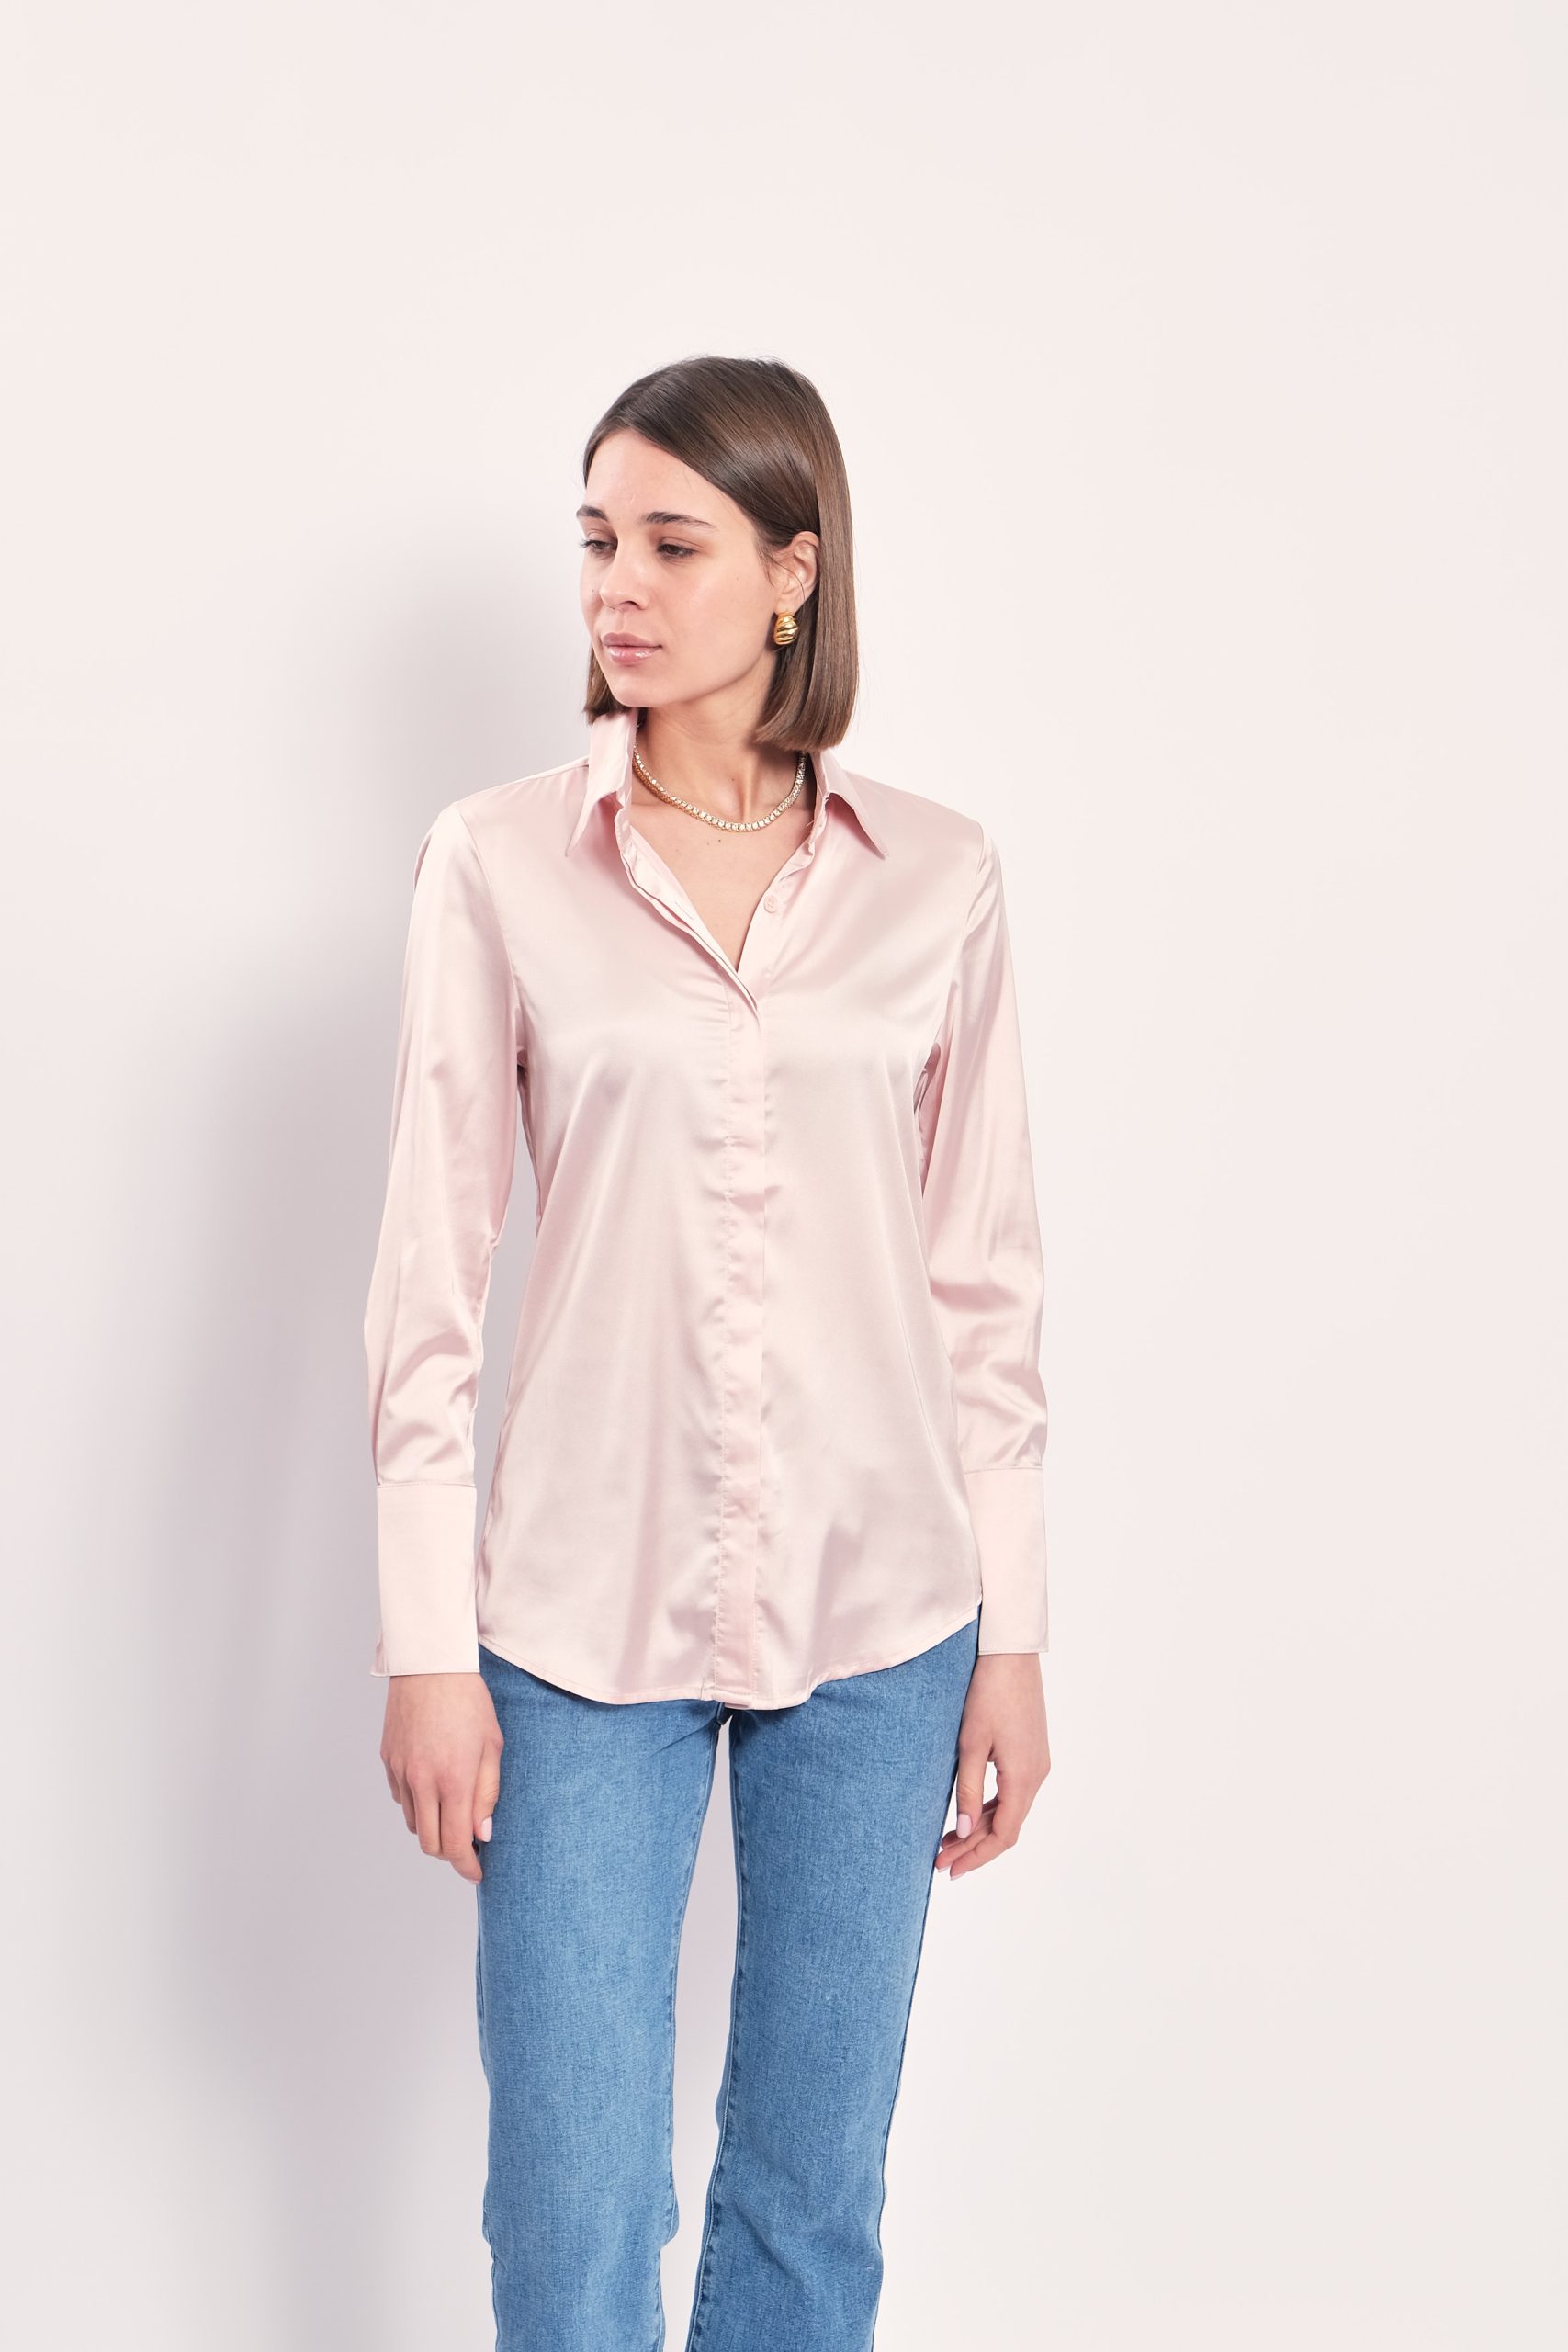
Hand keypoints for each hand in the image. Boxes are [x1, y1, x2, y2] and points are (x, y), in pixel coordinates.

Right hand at [380, 1672, 504, 1883]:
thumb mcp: (492, 1745)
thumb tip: (482, 1834)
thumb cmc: (469, 1701)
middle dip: (450, 1853)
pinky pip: (402, 1799)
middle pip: (430, 1844)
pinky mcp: (388, 1761)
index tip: (477, 1872)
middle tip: (468, 1844)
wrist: (430, 1664)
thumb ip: (487, 1793)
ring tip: (453, 1811)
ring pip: (414, 1823)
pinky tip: (433, 1787)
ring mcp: (400, 1772)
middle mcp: (421, 1781)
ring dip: (434, 1828)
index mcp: (452, 1779)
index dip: (467, 1866)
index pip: (455, 1844)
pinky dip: (418, 1805)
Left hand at [934, 1651, 1049, 1880]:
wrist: (1010, 1652)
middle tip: (940, 1861)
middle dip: (973, 1847)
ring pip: (1010, 1810)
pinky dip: (990, 1808)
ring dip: (980, 1828)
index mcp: (1024, 1777)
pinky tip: (967, 1812)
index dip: (976, 1857)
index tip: (949, 1870)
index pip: (1003, 1835)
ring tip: (947, 1841)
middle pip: (1007, 1826)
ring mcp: (1037, 1763)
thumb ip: (967, 1790)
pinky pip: (1012, 1792)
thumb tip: (962, 1832)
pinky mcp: (1031, 1751)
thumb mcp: (970, 1744)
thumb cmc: (988, 1693)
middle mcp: (1037, 1775)